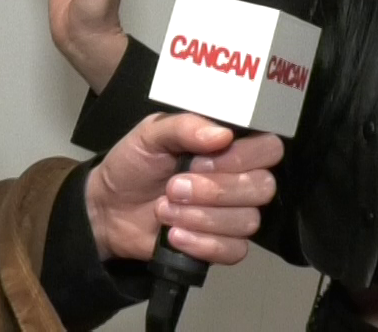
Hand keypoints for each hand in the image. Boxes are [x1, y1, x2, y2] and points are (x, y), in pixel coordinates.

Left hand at [84, 112, 282, 264]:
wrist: (109, 208)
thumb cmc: (134, 163)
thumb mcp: (151, 134)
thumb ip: (185, 126)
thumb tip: (222, 135)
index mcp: (230, 146)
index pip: (268, 149)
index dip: (241, 157)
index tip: (200, 160)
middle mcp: (240, 179)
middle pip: (263, 187)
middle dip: (215, 190)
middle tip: (173, 187)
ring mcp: (234, 215)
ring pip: (248, 221)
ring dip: (201, 218)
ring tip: (164, 211)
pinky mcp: (223, 247)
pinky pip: (235, 250)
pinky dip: (202, 244)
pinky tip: (174, 236)